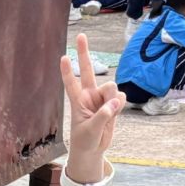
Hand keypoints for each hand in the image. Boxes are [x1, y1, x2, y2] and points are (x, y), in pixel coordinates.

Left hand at [60, 34, 123, 167]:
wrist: (93, 150)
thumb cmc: (85, 140)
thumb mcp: (91, 130)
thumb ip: (103, 115)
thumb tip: (116, 101)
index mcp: (78, 101)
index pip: (71, 83)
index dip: (68, 71)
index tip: (63, 57)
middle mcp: (89, 95)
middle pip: (88, 69)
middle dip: (84, 52)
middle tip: (81, 35)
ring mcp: (101, 98)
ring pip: (111, 88)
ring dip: (113, 99)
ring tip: (109, 114)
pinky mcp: (112, 103)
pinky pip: (120, 98)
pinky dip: (119, 106)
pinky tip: (115, 114)